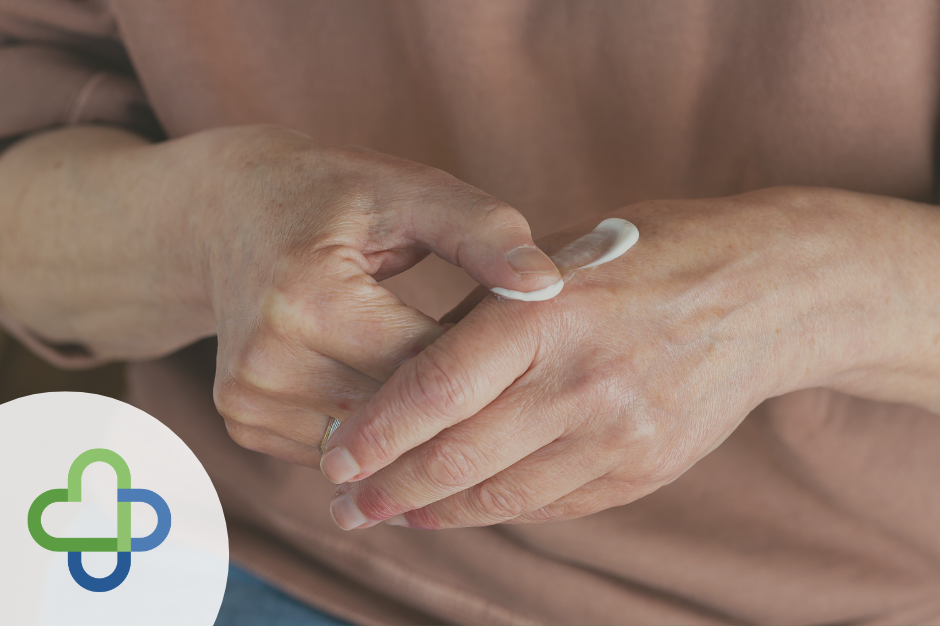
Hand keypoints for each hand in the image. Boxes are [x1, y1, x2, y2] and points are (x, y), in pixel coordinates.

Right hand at [193, 126, 563, 466]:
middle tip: (506, 381)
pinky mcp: (241, 419)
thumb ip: (482, 231)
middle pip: (399, 414)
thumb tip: (548, 284)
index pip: (429, 366)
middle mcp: (266, 359)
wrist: (227, 214)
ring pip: (370, 444)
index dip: (490, 364)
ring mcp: (247, 397)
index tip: (530, 352)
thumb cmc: (331, 195)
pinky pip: (335, 448)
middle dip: (459, 402)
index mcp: (309, 297)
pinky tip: (393, 395)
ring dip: (415, 424)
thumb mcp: (408, 190)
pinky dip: (372, 431)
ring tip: (450, 387)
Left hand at [320, 187, 939, 528]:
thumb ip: (488, 314)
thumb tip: (408, 373)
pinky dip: (498, 509)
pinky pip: (552, 504)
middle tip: (345, 505)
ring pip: (501, 494)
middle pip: (458, 455)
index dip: (374, 432)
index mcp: (548, 309)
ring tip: (392, 514)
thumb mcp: (562, 257)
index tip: (333, 460)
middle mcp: (582, 378)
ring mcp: (619, 432)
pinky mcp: (645, 469)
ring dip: (436, 511)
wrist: (766, 292)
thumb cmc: (652, 256)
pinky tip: (464, 508)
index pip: (437, 387)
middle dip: (388, 489)